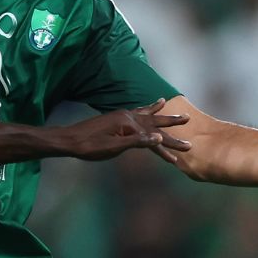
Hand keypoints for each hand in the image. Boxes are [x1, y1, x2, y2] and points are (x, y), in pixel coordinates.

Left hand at [53, 99, 192, 161]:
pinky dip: (144, 108)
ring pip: (145, 113)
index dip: (170, 146)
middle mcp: (128, 116)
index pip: (155, 137)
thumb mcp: (114, 147)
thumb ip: (138, 142)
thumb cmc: (90, 147)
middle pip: (154, 121)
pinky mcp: (115, 118)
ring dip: (159, 111)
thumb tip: (159, 138)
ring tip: (168, 103)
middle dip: (171, 123)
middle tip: (188, 119)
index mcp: (129, 124)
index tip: (184, 153)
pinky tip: (147, 106)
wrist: (69, 140)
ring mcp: (121, 115)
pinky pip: (135, 111)